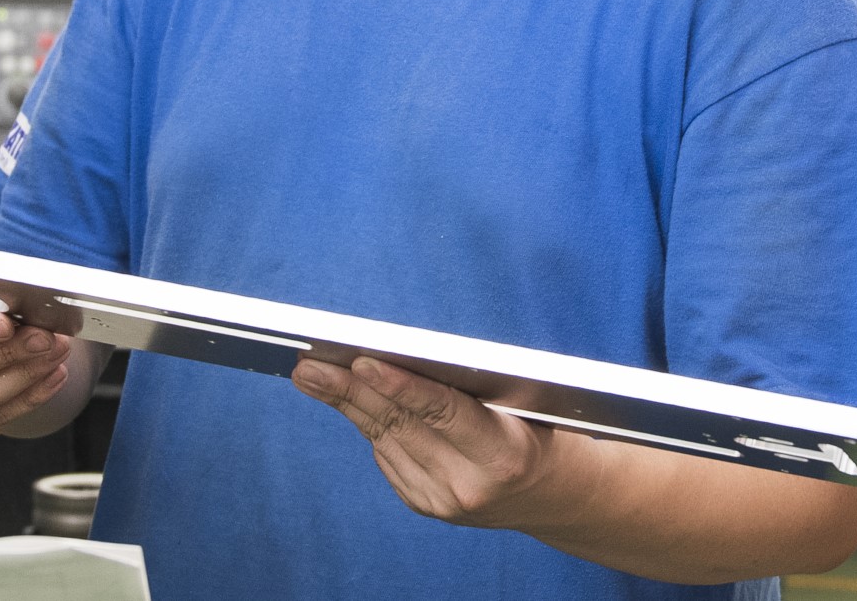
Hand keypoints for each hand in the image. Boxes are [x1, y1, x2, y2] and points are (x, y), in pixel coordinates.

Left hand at [291, 354, 563, 527]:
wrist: (548, 495)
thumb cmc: (531, 428)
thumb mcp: (517, 404)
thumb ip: (465, 385)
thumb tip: (395, 352)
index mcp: (504, 454)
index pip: (444, 412)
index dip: (402, 387)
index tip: (362, 362)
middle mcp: (470, 485)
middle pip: (400, 425)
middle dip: (349, 390)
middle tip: (308, 364)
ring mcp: (443, 501)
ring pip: (383, 437)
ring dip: (345, 401)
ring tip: (310, 373)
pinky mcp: (423, 504)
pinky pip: (385, 453)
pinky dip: (368, 422)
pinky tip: (344, 396)